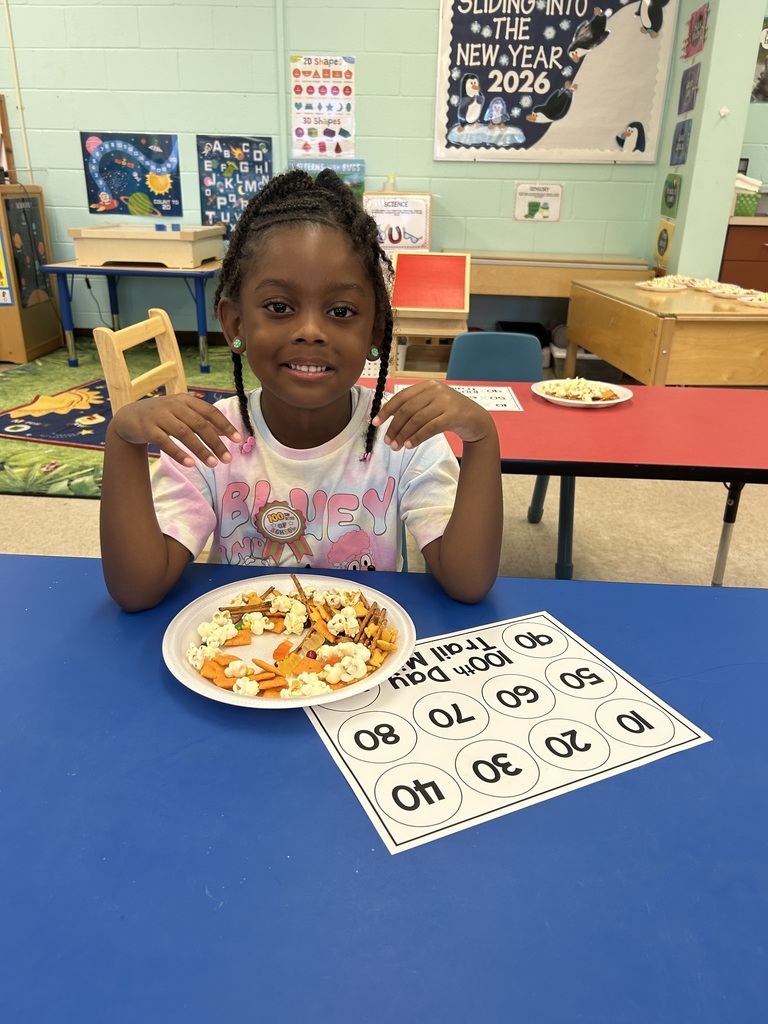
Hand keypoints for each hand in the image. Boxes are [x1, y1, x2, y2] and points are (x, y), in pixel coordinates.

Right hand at [109, 394, 241, 467]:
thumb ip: (203, 421)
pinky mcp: (147, 429)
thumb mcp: (183, 414)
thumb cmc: (162, 416)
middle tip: (227, 459)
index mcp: (185, 400)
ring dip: (201, 450)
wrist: (128, 417)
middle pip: (199, 424)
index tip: (238, 439)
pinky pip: (165, 442)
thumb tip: (228, 433)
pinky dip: (179, 453)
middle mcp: (173, 405)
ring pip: (184, 434)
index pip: (210, 412)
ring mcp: (159, 416)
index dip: (225, 425)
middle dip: (215, 442)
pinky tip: (190, 464)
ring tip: (213, 464)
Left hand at [372, 379, 493, 450]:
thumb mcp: (432, 405)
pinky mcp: (453, 415)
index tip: (376, 423)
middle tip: (388, 442)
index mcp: (428, 386)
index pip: (402, 397)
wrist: (478, 420)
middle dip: (394, 427)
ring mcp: (446, 402)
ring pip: (417, 420)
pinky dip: (417, 437)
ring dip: (404, 435)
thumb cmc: (451, 414)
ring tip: (397, 446)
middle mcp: (436, 391)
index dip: (387, 410)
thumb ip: (415, 408)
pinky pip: (430, 428)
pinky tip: (410, 445)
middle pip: (407, 410)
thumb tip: (390, 421)